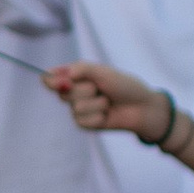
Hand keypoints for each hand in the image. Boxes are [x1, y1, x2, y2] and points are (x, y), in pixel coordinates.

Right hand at [46, 58, 171, 142]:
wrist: (142, 107)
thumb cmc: (124, 86)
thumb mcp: (103, 72)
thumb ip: (80, 69)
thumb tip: (57, 74)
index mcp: (76, 76)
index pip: (51, 77)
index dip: (53, 80)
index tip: (63, 81)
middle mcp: (74, 91)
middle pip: (62, 92)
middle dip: (84, 89)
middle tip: (99, 88)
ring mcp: (78, 108)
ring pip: (75, 107)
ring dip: (95, 104)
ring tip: (107, 102)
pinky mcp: (84, 123)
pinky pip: (81, 121)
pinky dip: (97, 116)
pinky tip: (106, 114)